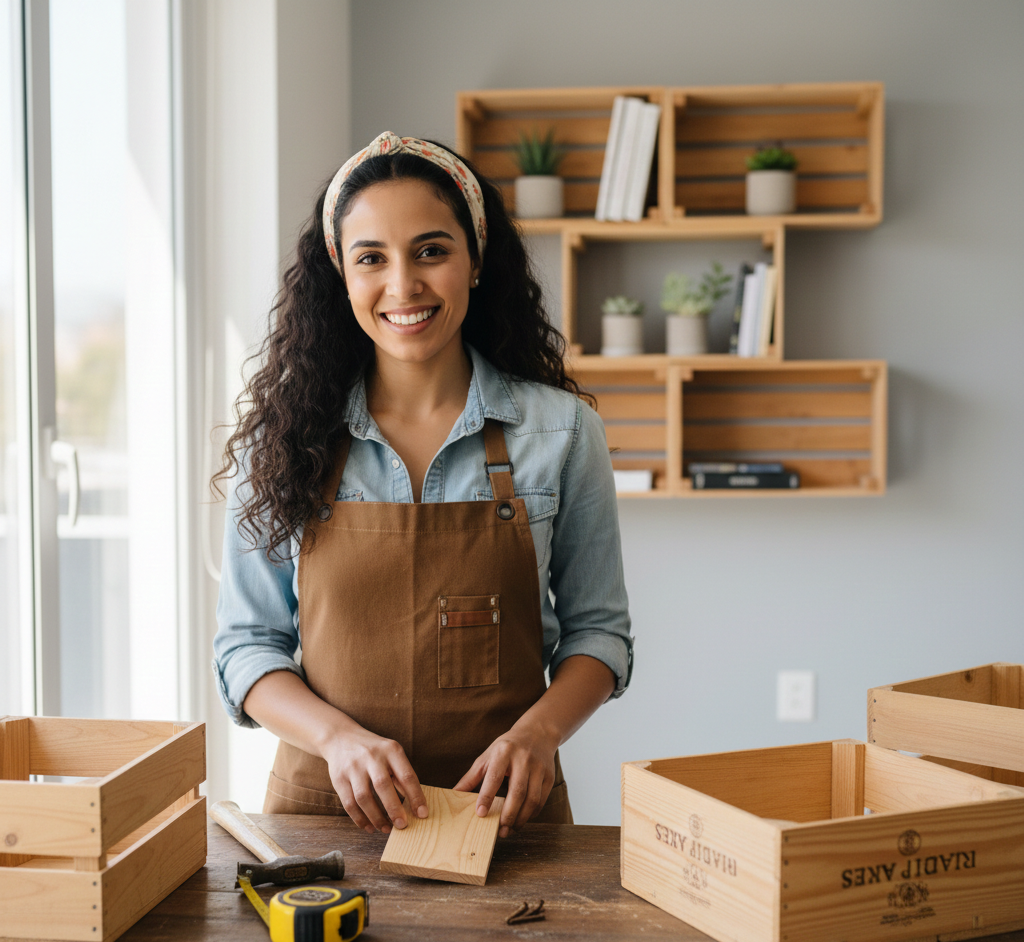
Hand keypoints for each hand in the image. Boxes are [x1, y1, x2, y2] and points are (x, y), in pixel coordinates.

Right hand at [320, 726, 427, 834]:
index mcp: (391, 750)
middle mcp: (371, 757)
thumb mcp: (391, 754)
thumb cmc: (373, 750)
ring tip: (386, 829)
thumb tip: (414, 804)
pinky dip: (360, 819)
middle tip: (402, 825)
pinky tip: (370, 827)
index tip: (422, 814)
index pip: (406, 775)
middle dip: (394, 809)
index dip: (416, 796)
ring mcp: (353, 767)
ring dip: (376, 818)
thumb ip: (401, 776)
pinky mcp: (339, 778)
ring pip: (364, 798)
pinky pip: (349, 804)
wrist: (342, 737)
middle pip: (383, 786)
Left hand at [454, 721, 557, 837]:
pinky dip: (531, 814)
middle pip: (517, 792)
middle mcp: (523, 759)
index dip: (487, 796)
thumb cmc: (507, 748)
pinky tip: (521, 819)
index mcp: (504, 752)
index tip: (480, 814)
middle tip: (499, 831)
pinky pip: (541, 800)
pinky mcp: (549, 776)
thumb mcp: (487, 756)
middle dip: (508, 814)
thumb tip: (454, 794)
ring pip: (532, 799)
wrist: (537, 734)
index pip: (494, 777)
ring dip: (521, 818)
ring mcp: (539, 768)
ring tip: (509, 829)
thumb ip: (471, 777)